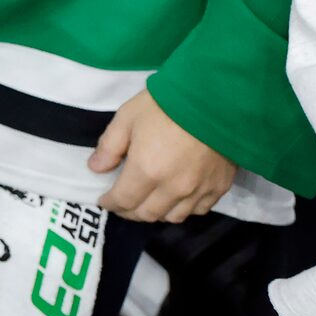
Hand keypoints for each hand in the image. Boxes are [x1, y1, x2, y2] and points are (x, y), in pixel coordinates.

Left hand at [88, 88, 236, 221]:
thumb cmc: (167, 104)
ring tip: (149, 202)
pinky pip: (199, 210)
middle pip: (147, 214)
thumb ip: (110, 145)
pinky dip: (184, 208)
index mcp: (147, 171)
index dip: (110, 203)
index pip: (124, 201)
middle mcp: (173, 188)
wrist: (217, 98)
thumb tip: (96, 168)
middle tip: (123, 203)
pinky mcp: (220, 187)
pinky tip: (178, 198)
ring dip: (157, 213)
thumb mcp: (128, 117)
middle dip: (130, 211)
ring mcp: (199, 190)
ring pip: (173, 217)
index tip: (104, 199)